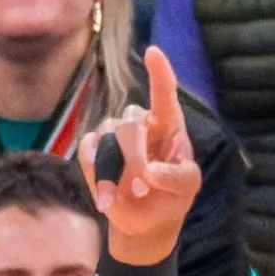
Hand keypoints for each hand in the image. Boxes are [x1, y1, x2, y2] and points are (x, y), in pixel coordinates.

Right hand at [78, 46, 201, 265]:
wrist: (146, 223)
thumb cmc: (171, 197)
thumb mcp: (187, 189)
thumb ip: (177, 178)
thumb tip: (150, 172)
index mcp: (168, 125)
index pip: (164, 94)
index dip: (159, 73)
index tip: (152, 53)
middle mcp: (140, 123)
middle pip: (130, 123)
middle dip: (134, 156)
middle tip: (144, 188)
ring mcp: (114, 135)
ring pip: (107, 135)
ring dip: (115, 169)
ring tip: (126, 198)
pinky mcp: (92, 151)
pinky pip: (87, 150)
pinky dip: (96, 175)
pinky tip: (107, 199)